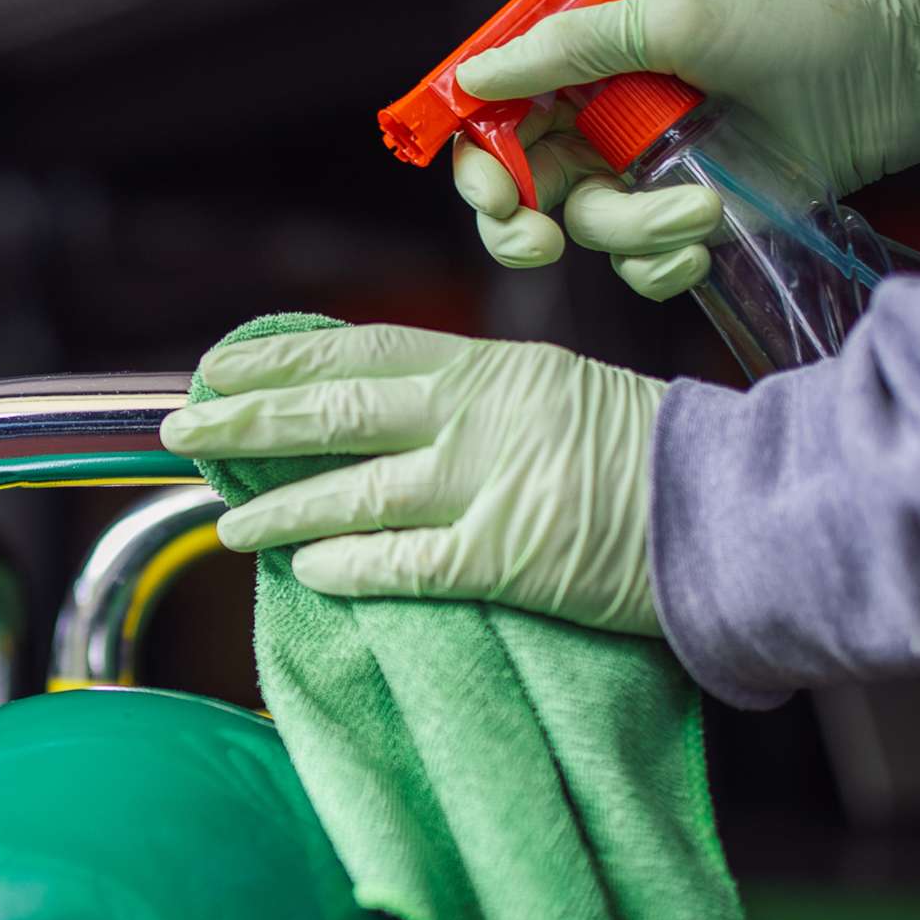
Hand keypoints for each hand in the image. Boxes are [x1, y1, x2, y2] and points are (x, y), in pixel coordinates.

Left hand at [160, 322, 666, 636]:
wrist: (737, 507)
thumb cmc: (653, 454)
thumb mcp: (556, 391)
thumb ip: (471, 398)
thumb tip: (382, 411)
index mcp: (489, 366)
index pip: (358, 349)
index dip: (278, 360)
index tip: (216, 367)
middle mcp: (476, 414)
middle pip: (333, 410)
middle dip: (247, 423)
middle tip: (182, 432)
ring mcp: (487, 485)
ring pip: (353, 490)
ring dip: (279, 508)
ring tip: (228, 522)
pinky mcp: (505, 557)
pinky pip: (402, 562)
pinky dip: (345, 564)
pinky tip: (304, 570)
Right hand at [449, 0, 919, 298]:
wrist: (899, 74)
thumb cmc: (798, 27)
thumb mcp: (676, 22)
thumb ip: (571, 49)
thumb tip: (474, 74)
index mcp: (589, 64)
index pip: (500, 117)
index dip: (479, 161)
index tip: (495, 194)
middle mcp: (605, 122)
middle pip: (521, 189)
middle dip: (519, 226)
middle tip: (538, 241)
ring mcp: (645, 176)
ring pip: (588, 231)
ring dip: (633, 232)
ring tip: (700, 208)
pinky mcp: (689, 221)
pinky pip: (641, 266)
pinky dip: (661, 265)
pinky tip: (703, 241)